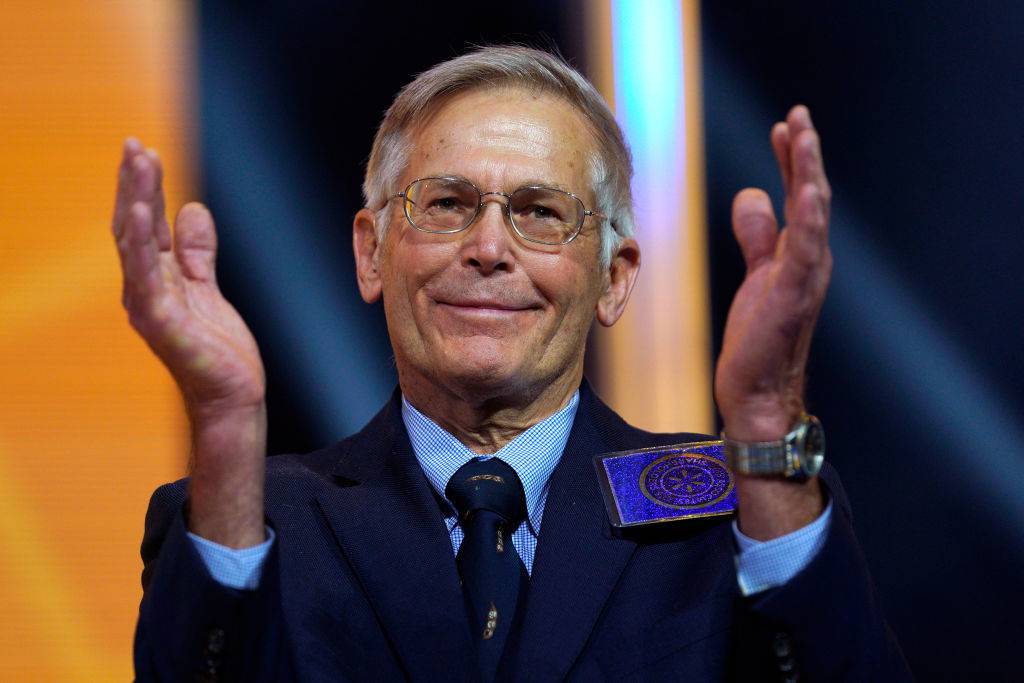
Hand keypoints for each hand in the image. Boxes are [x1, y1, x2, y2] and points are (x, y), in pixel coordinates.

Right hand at [112, 139, 266, 546]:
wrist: (232, 395)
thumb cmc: (218, 350)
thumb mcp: (209, 288)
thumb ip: (197, 252)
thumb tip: (191, 208)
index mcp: (156, 280)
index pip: (145, 226)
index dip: (143, 189)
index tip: (142, 152)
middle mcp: (144, 289)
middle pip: (134, 227)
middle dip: (134, 185)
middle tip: (132, 143)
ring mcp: (148, 305)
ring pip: (135, 244)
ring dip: (135, 201)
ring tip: (136, 163)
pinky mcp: (161, 321)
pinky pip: (147, 276)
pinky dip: (142, 243)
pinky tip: (143, 213)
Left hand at [713, 106, 831, 538]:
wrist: (758, 392)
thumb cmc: (759, 339)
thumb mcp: (755, 276)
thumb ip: (758, 237)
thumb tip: (753, 194)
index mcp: (798, 254)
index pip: (799, 197)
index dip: (794, 160)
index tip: (784, 126)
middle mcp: (809, 261)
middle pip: (810, 197)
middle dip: (804, 155)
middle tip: (797, 116)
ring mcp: (804, 278)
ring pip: (813, 215)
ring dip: (809, 174)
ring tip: (802, 135)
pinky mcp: (792, 297)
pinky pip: (805, 250)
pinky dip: (809, 218)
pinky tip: (807, 189)